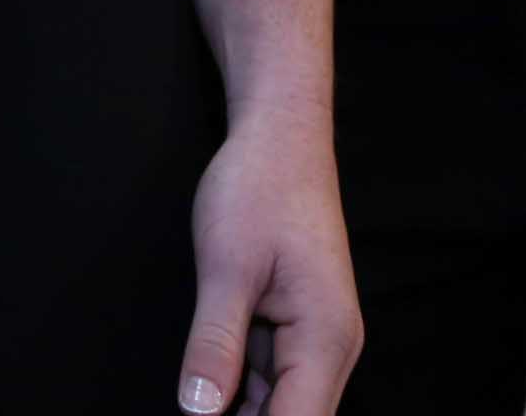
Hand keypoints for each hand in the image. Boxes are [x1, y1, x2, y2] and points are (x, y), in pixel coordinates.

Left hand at [175, 105, 360, 415]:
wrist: (281, 137)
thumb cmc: (260, 187)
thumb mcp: (225, 265)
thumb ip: (214, 343)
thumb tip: (198, 411)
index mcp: (324, 339)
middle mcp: (330, 350)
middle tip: (196, 407)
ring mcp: (314, 342)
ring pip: (278, 406)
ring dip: (237, 411)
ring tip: (200, 391)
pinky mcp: (293, 332)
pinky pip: (267, 382)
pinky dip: (237, 392)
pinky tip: (206, 389)